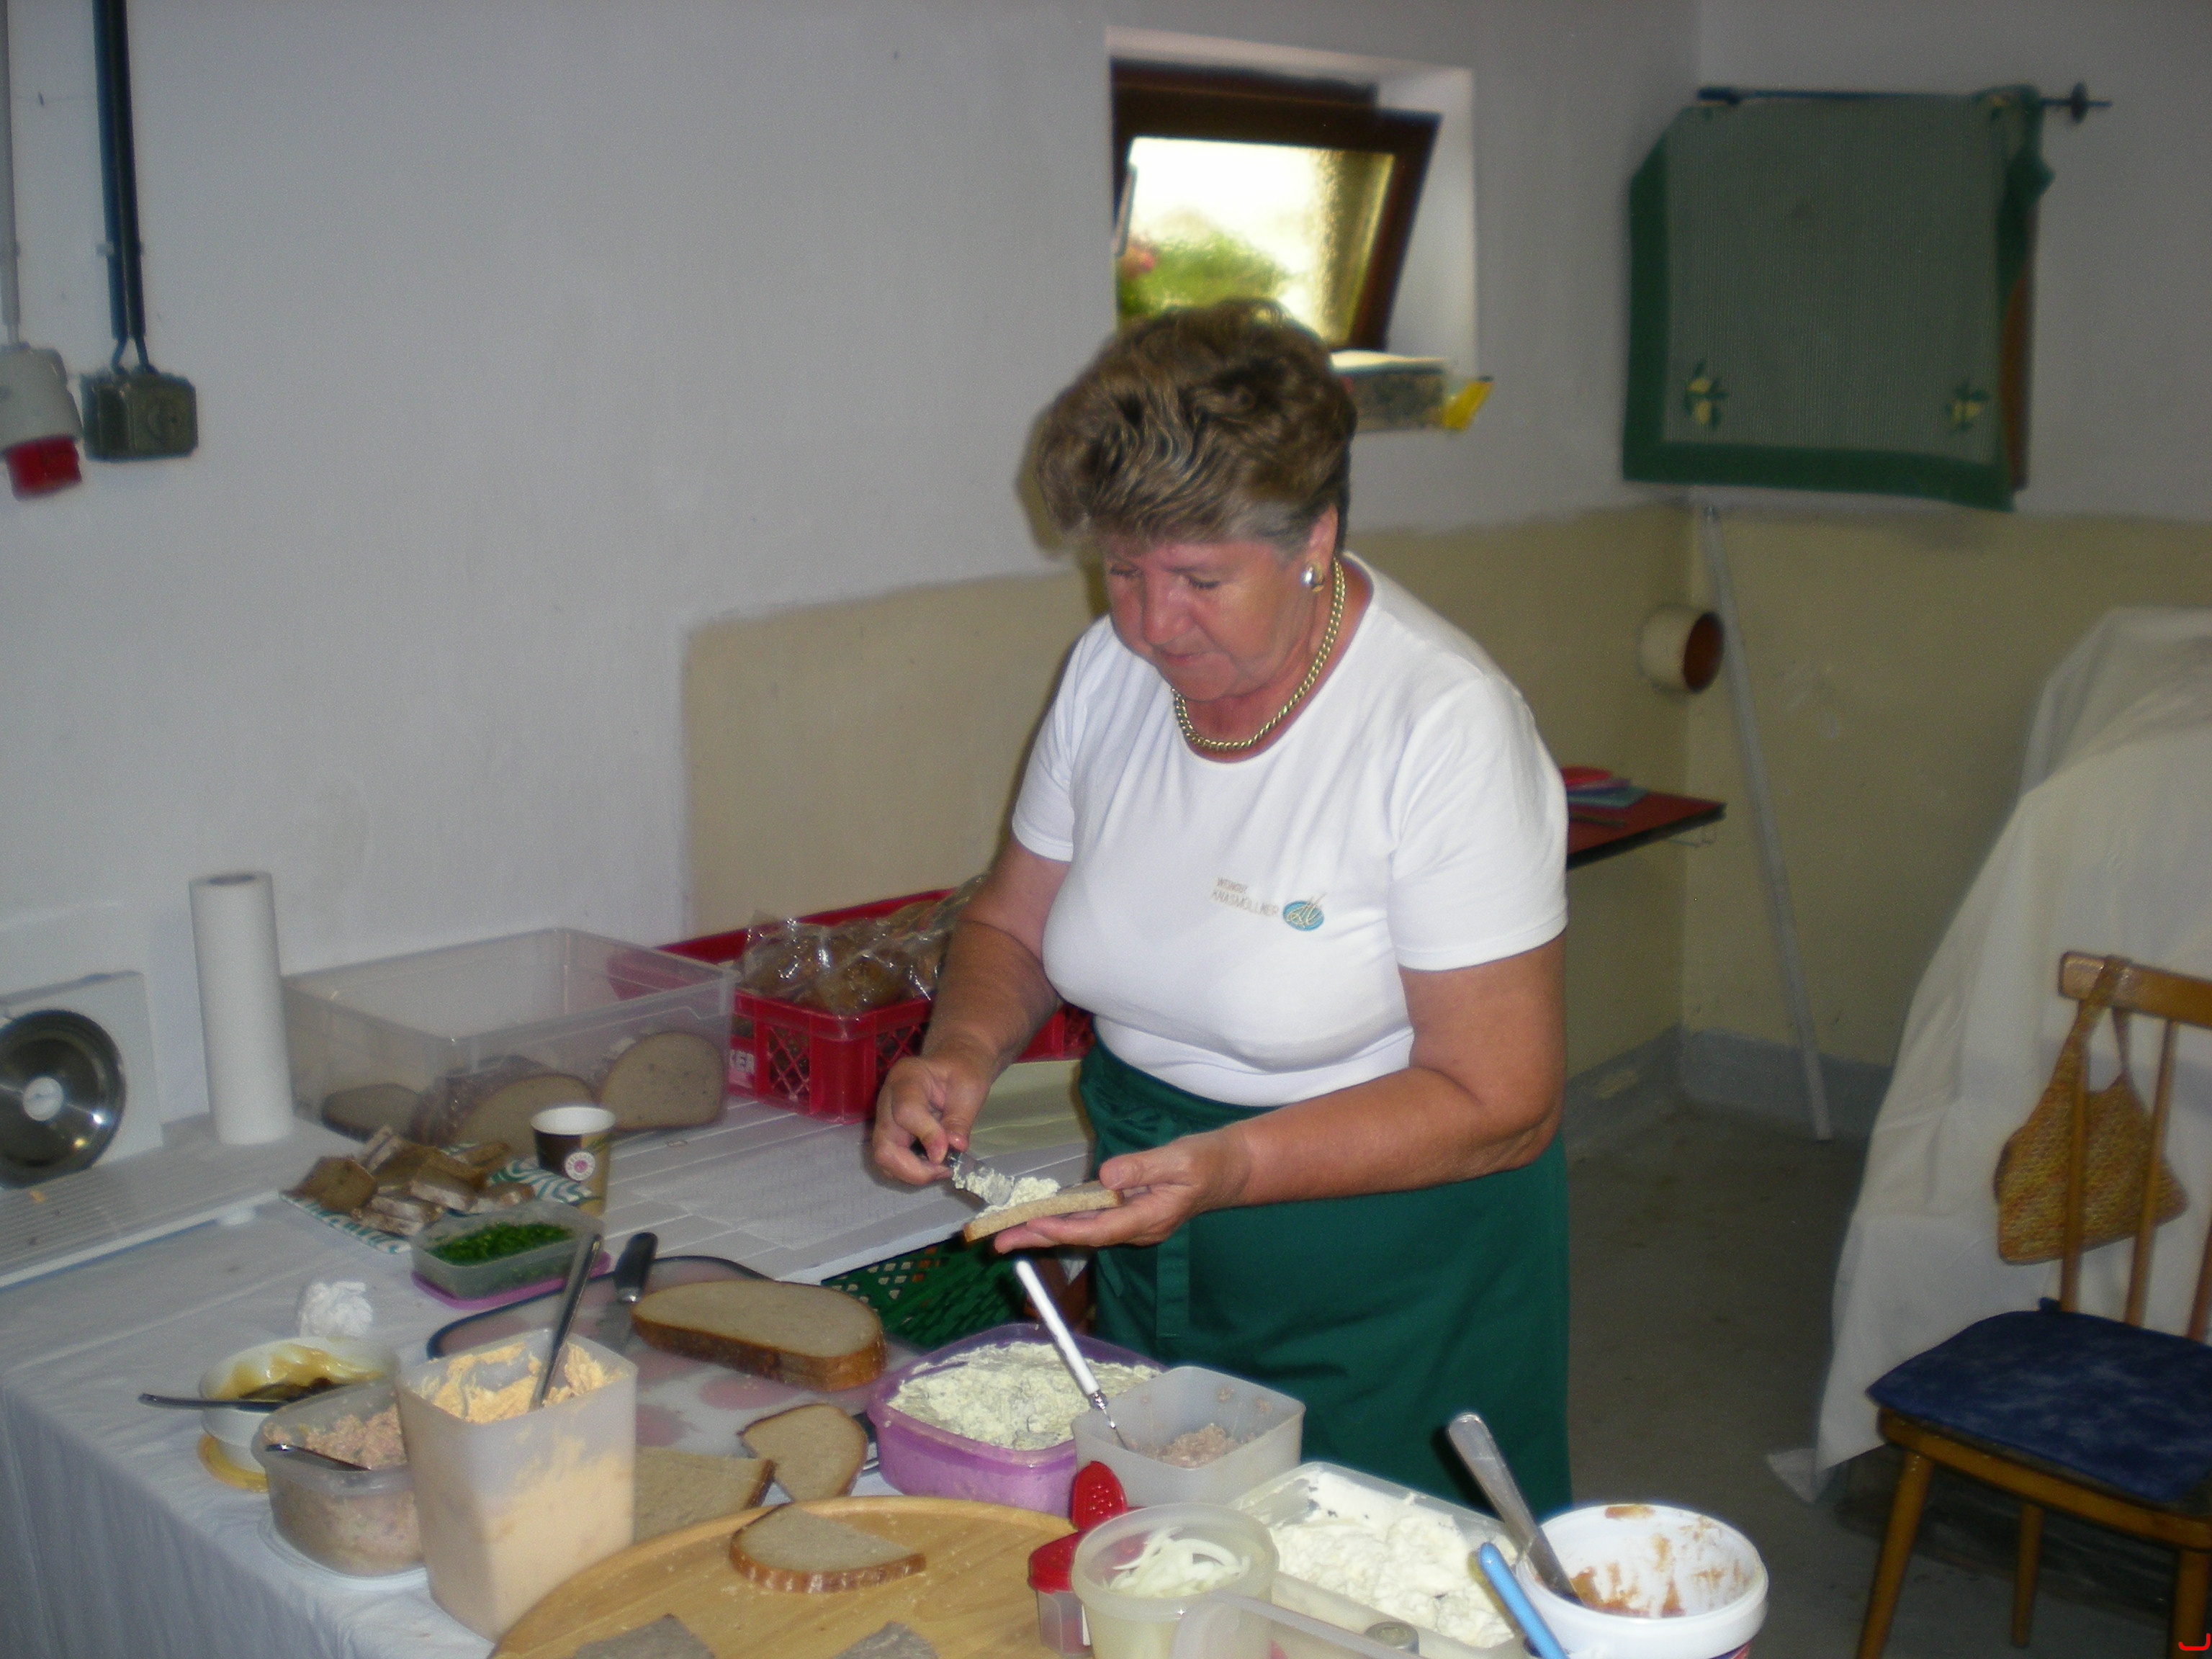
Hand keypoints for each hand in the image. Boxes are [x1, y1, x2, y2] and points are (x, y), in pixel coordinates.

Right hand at [871, 1046, 994, 1184]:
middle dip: (913, 1169)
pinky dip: (911, 1170)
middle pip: (885, 1145)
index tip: (948, 1153)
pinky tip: (933, 1165)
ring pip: (884, 1159)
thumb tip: (954, 1148)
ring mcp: (885, 1118)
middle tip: (945, 1169)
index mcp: (906, 1077)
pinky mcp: (889, 1133)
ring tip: (942, 1168)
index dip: (927, 1137)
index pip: (906, 1112)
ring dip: (913, 1173)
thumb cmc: (963, 1071)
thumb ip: (960, 1119)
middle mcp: (887, 1099)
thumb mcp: (970, 1088)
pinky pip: (891, 1161)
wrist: (955, 1064)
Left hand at [990, 1129, 1250, 1250]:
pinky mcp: (1128, 1212)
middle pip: (1082, 1237)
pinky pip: (1090, 1219)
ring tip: (1007, 1232)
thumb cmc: (1207, 1161)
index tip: (1033, 1226)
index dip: (1064, 1229)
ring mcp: (1132, 1223)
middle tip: (999, 1243)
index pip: (1099, 1229)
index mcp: (1149, 1219)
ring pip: (1083, 1230)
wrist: (1229, 1169)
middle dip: (1040, 1239)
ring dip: (1046, 1231)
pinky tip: (1040, 1216)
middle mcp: (1136, 1228)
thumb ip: (1144, 1167)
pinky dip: (1064, 1219)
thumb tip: (1107, 1176)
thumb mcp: (1180, 1159)